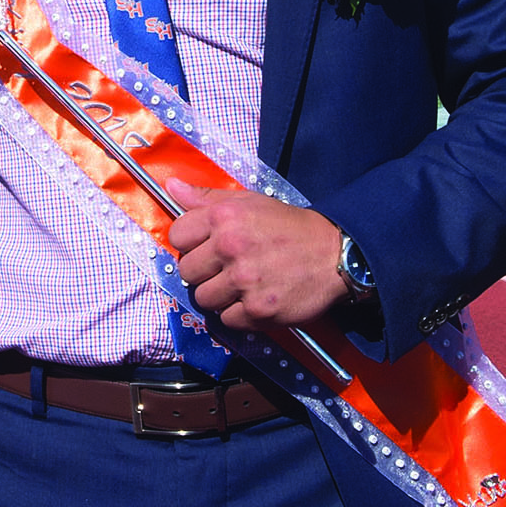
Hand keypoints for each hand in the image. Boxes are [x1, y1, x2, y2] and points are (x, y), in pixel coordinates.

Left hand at [166, 179, 345, 330]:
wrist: (333, 253)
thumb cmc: (287, 226)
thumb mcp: (247, 201)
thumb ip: (205, 197)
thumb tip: (172, 186)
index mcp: (223, 217)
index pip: (177, 237)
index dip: (189, 243)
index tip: (205, 247)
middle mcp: (230, 248)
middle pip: (187, 272)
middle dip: (203, 271)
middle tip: (224, 268)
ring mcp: (244, 281)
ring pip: (204, 299)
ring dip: (219, 295)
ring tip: (240, 285)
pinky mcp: (259, 310)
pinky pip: (227, 320)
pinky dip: (238, 314)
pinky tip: (254, 299)